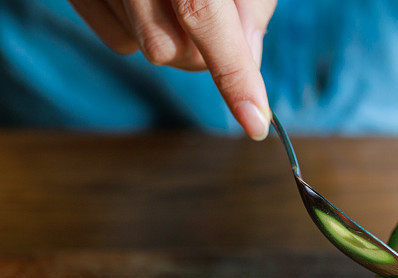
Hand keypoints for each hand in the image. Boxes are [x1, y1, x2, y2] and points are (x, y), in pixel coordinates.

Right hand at [69, 0, 275, 138]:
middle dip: (202, 51)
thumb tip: (251, 62)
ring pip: (145, 50)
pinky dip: (140, 31)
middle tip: (213, 20)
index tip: (255, 122)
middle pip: (171, 51)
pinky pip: (118, 42)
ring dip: (170, 37)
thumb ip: (251, 6)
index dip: (233, 76)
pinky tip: (143, 1)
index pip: (204, 16)